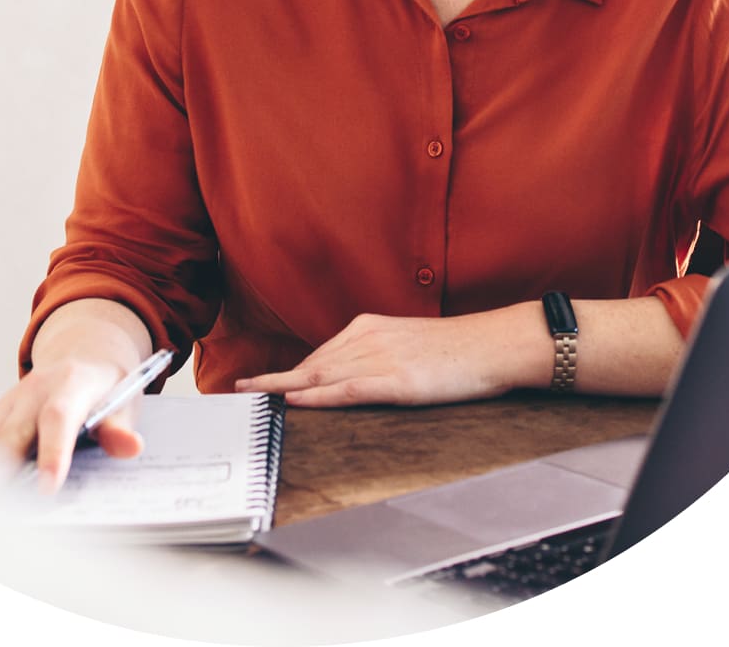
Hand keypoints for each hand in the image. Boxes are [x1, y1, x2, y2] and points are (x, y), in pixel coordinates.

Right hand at [0, 299, 152, 491]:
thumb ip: (121, 427)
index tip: (49, 487)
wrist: (84, 353)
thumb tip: (130, 446)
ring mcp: (12, 401)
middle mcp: (35, 390)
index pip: (60, 418)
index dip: (53, 453)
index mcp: (72, 384)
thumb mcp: (125, 400)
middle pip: (12, 431)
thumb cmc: (106, 385)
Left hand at [235, 310, 530, 407]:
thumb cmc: (456, 349)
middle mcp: (367, 338)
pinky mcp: (397, 381)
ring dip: (283, 388)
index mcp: (369, 327)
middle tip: (236, 390)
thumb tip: (349, 375)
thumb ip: (375, 355)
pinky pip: (348, 390)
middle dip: (272, 379)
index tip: (255, 381)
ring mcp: (380, 359)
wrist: (492, 344)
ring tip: (252, 398)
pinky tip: (295, 401)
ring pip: (321, 376)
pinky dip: (318, 396)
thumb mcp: (407, 344)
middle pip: (310, 365)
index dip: (284, 372)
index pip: (318, 356)